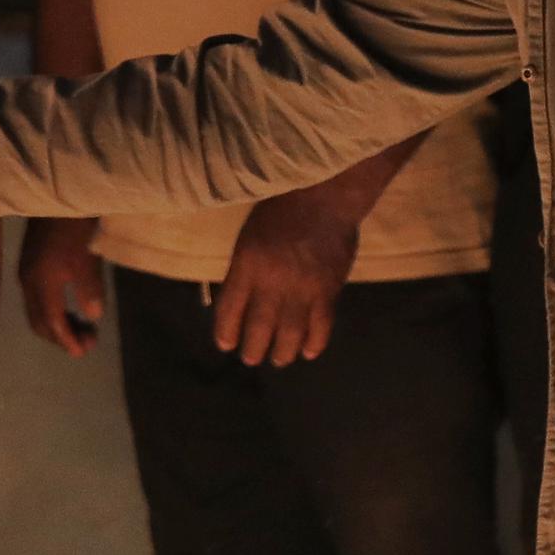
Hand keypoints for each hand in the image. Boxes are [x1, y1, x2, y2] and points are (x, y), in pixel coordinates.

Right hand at [21, 216, 107, 357]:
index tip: (83, 352)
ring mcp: (26, 273)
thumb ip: (89, 289)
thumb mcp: (87, 259)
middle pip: (40, 322)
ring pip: (37, 312)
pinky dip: (51, 311)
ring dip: (57, 325)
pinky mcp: (29, 265)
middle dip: (62, 337)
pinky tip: (69, 309)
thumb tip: (93, 317)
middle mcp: (28, 283)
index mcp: (41, 284)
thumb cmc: (74, 226)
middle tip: (87, 343)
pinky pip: (36, 300)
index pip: (52, 323)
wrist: (58, 193)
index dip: (67, 340)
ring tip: (82, 329)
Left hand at [213, 179, 368, 365]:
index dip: (226, 332)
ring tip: (279, 359)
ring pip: (288, 334)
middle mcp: (271, 281)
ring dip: (282, 353)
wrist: (325, 195)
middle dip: (252, 349)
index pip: (230, 309)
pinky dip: (314, 343)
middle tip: (251, 358)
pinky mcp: (328, 290)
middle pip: (258, 328)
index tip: (226, 344)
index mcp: (247, 264)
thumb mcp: (250, 234)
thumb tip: (241, 300)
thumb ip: (245, 267)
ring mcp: (302, 288)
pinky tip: (309, 351)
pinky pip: (320, 326)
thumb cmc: (283, 208)